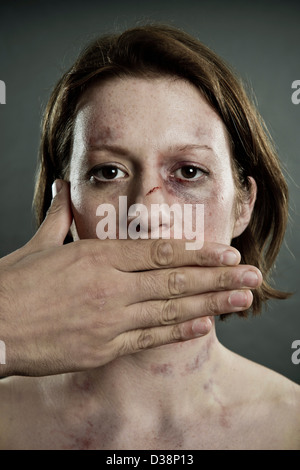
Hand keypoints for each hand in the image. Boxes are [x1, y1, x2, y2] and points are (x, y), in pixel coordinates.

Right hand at [0, 180, 261, 376]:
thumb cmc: (11, 285)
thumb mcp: (38, 244)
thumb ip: (60, 215)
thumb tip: (64, 186)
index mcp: (96, 256)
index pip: (159, 251)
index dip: (197, 252)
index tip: (225, 251)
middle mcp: (109, 287)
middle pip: (174, 279)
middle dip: (218, 277)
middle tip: (251, 274)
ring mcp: (109, 320)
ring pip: (170, 308)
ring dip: (210, 303)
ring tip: (241, 299)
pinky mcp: (103, 349)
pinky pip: (150, 337)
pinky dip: (178, 330)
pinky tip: (203, 324)